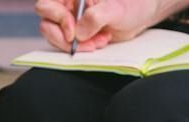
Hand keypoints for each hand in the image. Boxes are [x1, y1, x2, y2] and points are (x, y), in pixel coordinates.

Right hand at [34, 0, 162, 51]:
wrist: (141, 15)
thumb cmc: (131, 4)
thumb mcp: (115, 9)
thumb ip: (96, 17)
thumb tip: (79, 33)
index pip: (47, 5)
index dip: (57, 19)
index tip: (73, 33)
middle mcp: (66, 6)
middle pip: (47, 24)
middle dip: (65, 38)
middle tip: (84, 43)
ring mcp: (69, 21)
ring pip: (56, 37)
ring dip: (76, 45)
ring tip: (99, 41)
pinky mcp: (75, 34)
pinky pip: (68, 45)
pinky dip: (82, 49)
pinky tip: (99, 42)